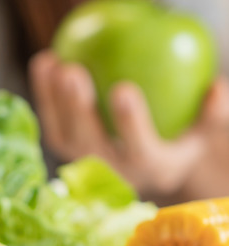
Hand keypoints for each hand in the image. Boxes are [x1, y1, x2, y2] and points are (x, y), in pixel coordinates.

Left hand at [30, 50, 228, 200]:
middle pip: (90, 144)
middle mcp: (115, 173)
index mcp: (152, 169)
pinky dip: (44, 94)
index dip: (130, 122)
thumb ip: (214, 113)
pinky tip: (45, 62)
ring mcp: (86, 164)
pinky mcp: (67, 151)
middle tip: (73, 72)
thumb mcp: (207, 130)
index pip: (140, 149)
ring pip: (63, 135)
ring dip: (53, 100)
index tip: (123, 87)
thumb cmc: (185, 136)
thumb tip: (216, 88)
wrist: (154, 161)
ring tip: (52, 63)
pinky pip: (51, 122)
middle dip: (78, 109)